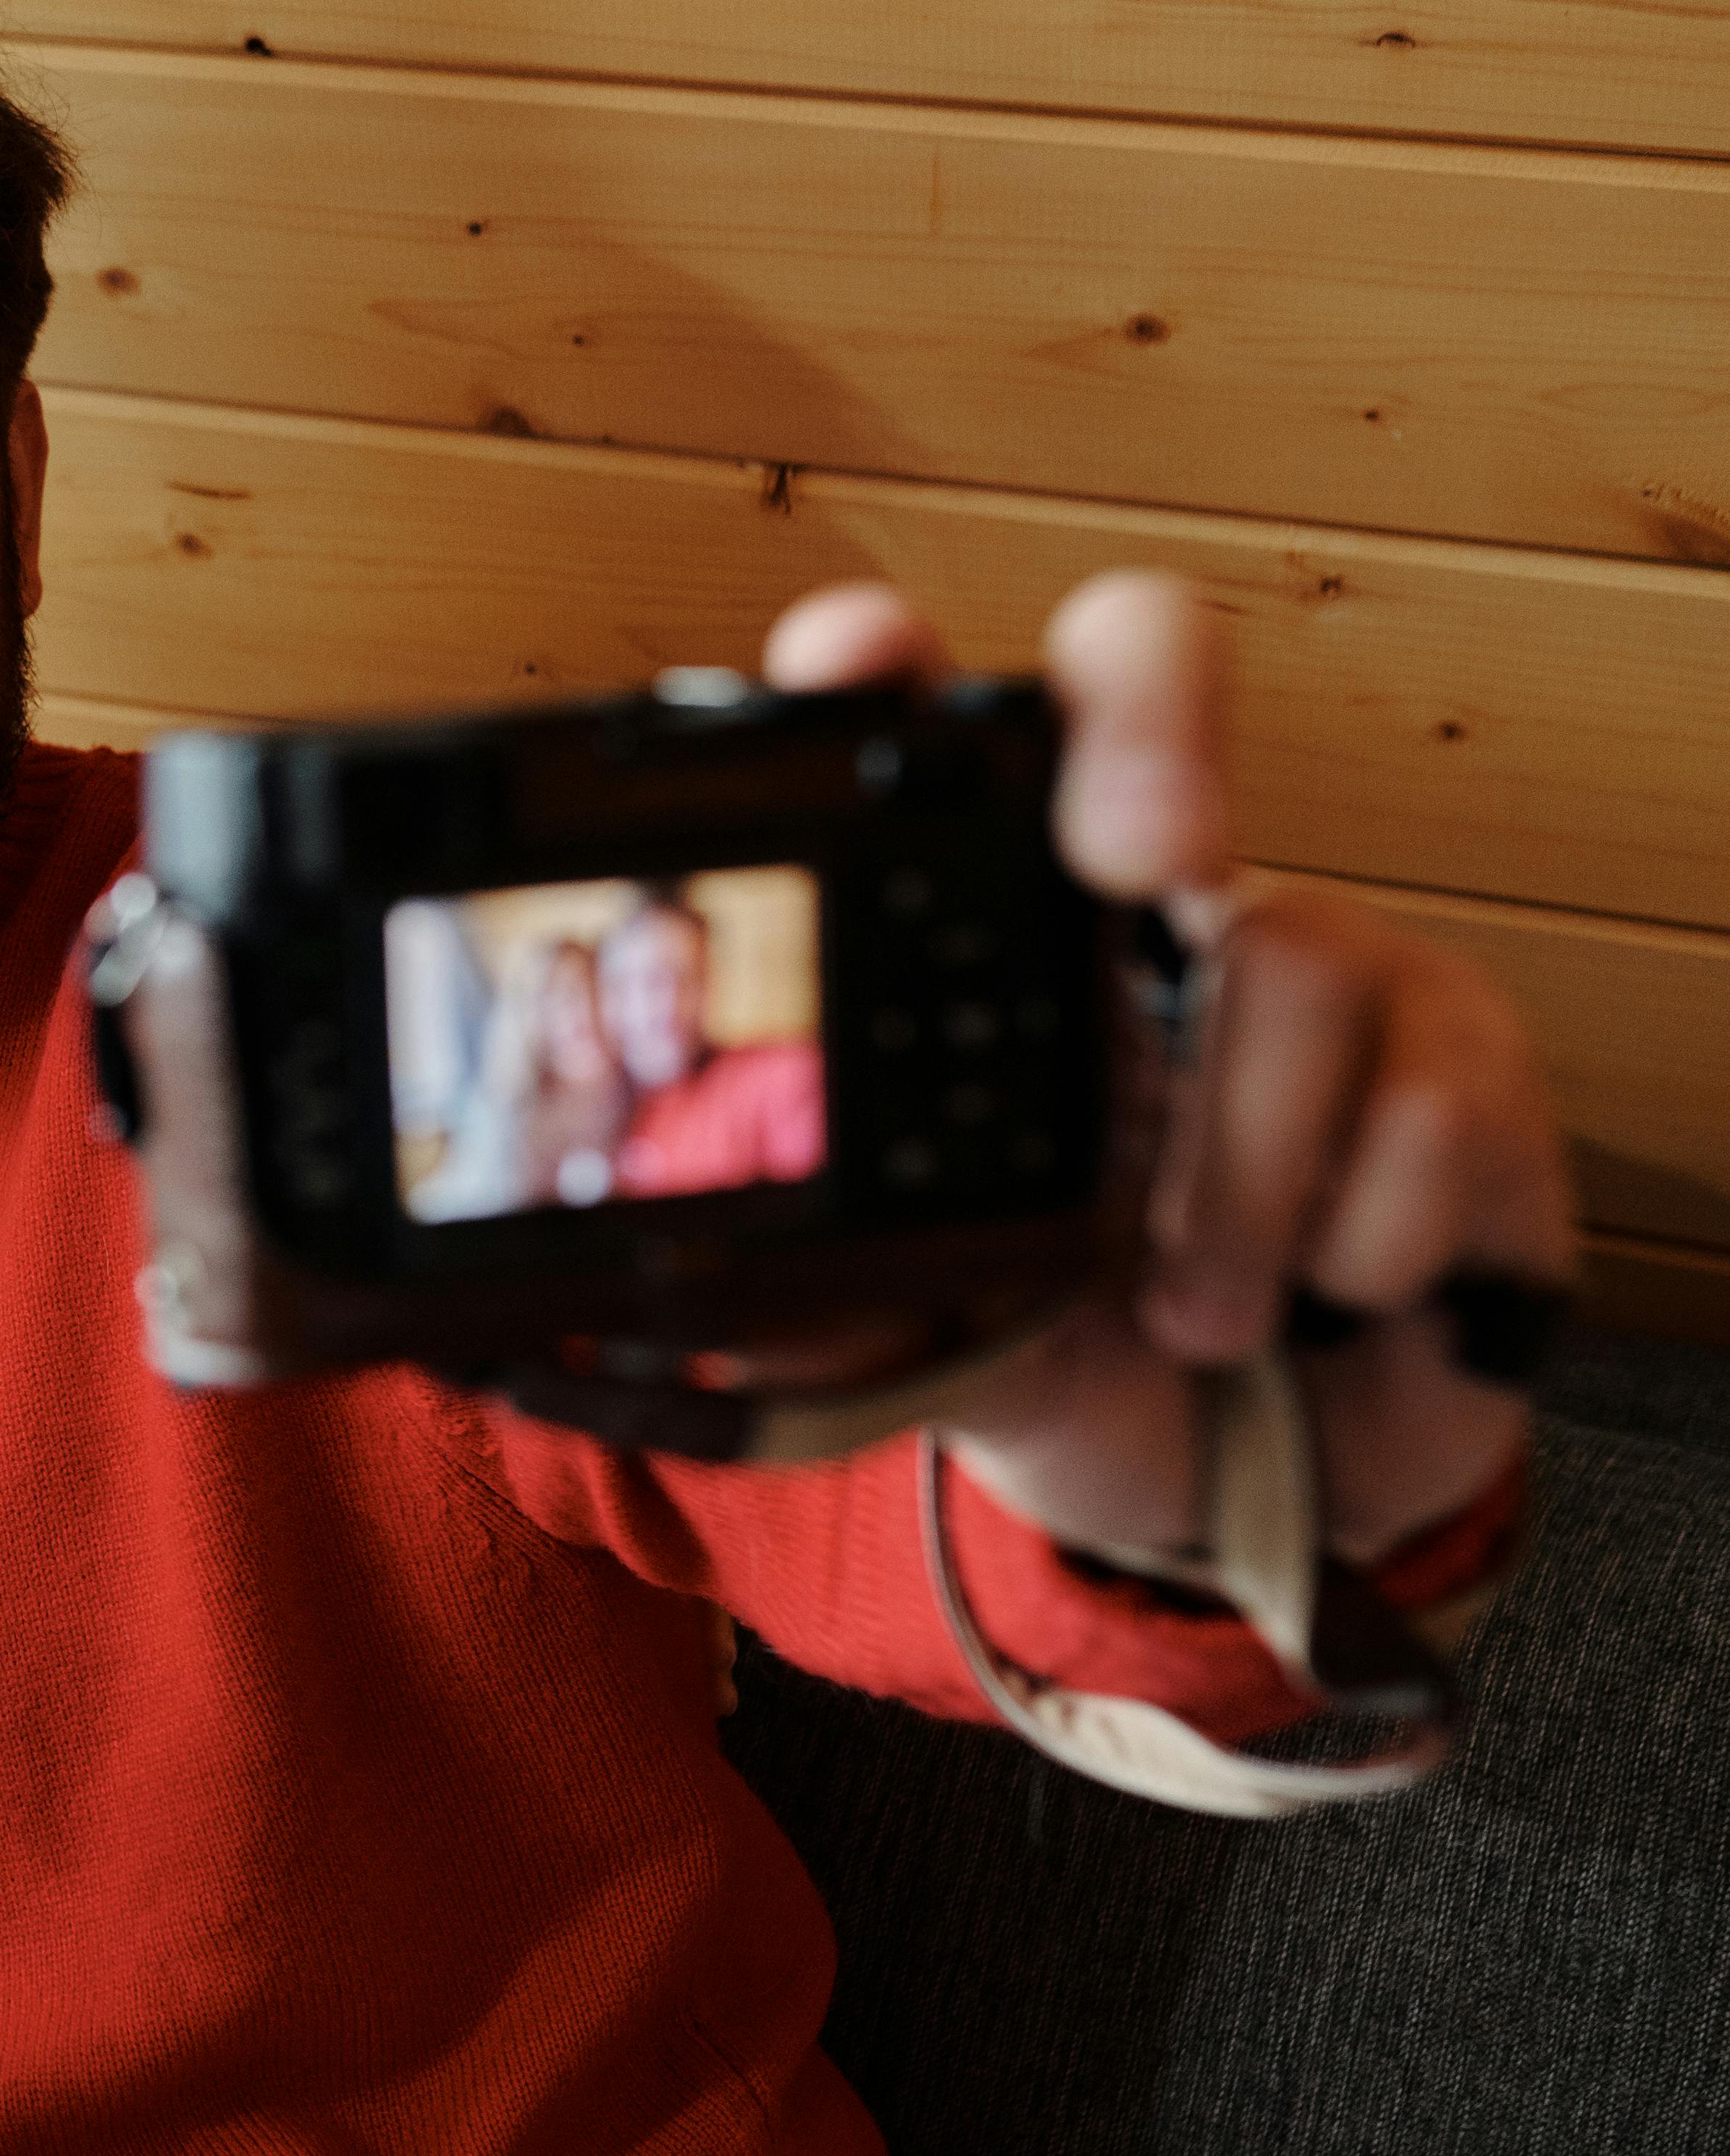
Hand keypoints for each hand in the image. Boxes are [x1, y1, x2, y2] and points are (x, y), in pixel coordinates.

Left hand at [769, 572, 1571, 1559]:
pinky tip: (1326, 1300)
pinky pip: (1423, 1110)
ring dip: (1234, 1189)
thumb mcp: (925, 1336)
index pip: (928, 743)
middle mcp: (1148, 904)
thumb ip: (821, 1308)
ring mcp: (1324, 959)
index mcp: (981, 945)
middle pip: (1147, 674)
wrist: (1251, 1491)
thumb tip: (688, 1322)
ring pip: (1290, 958)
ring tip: (1190, 1311)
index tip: (855, 665)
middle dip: (1148, 732)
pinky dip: (1353, 1249)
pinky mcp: (1466, 1058)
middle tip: (1143, 858)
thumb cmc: (1076, 1357)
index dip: (882, 664)